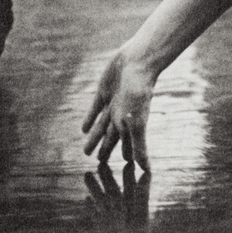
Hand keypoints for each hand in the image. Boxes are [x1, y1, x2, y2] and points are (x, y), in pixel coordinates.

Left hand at [82, 46, 157, 170]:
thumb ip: (140, 145)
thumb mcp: (138, 122)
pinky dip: (90, 119)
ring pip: (101, 127)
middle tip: (99, 162)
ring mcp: (112, 105)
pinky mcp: (104, 93)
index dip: (123, 156)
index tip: (123, 166)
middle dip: (105, 150)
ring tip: (86, 152)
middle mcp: (121, 117)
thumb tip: (147, 170)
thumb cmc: (139, 93)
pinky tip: (84, 128)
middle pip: (111, 138)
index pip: (125, 146)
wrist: (138, 62)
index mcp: (129, 125)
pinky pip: (95, 110)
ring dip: (95, 139)